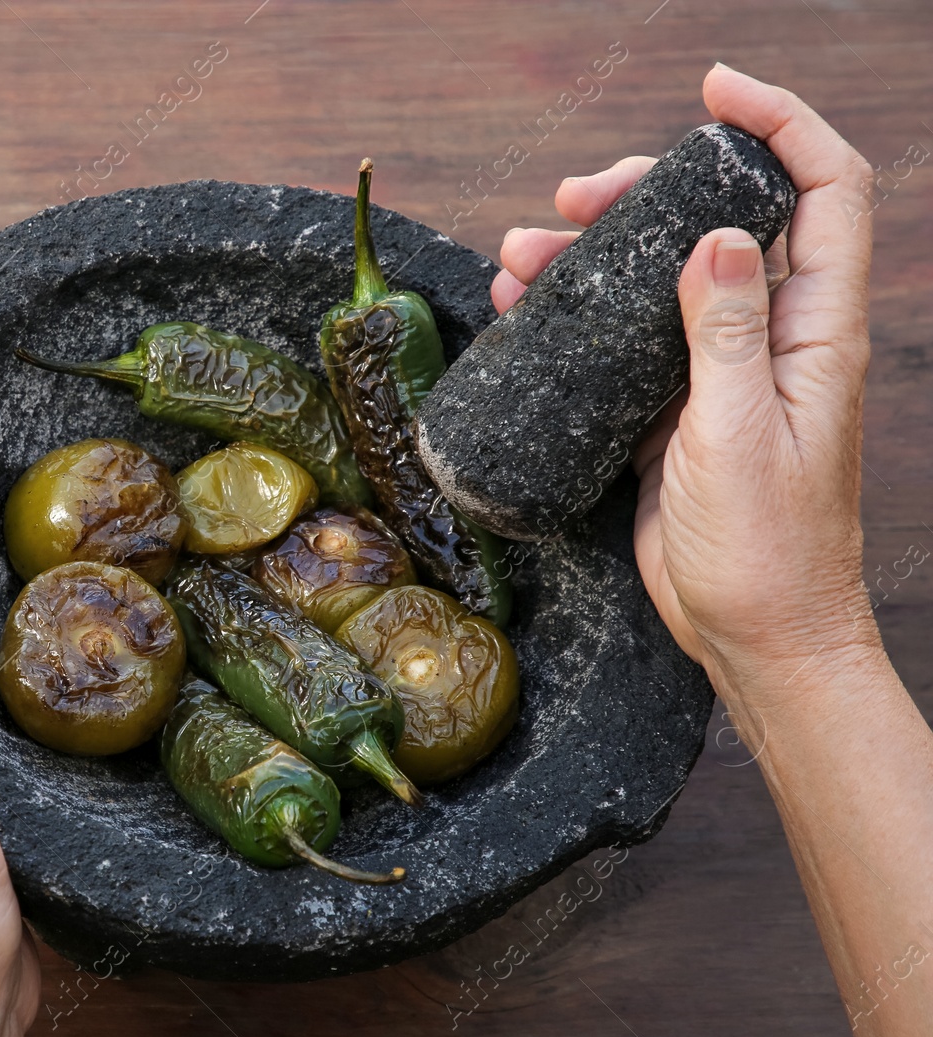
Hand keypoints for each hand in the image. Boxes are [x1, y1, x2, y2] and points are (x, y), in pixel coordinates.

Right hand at [493, 64, 879, 698]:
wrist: (752, 635)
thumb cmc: (766, 551)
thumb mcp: (741, 436)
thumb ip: (729, 334)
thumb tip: (716, 237)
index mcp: (819, 331)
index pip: (824, 192)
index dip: (780, 125)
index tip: (714, 92)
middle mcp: (776, 336)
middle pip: (722, 221)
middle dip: (648, 190)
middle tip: (574, 198)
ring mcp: (723, 371)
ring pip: (662, 276)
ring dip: (594, 254)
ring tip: (521, 258)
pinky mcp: (677, 408)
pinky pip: (628, 337)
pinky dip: (579, 313)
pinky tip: (526, 309)